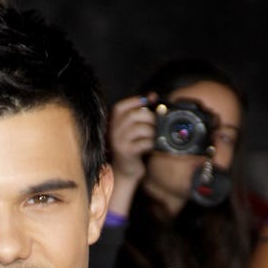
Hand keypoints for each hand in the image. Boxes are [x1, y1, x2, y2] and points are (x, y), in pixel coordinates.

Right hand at [106, 95, 155, 214]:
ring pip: (140, 129)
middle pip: (133, 116)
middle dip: (149, 117)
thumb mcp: (131, 129)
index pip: (121, 107)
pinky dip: (152, 143)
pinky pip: (144, 143)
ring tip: (155, 136)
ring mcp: (119, 142)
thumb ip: (139, 113)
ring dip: (152, 131)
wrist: (124, 172)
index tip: (149, 101)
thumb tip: (152, 95)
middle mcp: (112, 132)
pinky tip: (153, 146)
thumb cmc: (131, 148)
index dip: (136, 101)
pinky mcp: (127, 153)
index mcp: (111, 123)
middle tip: (155, 124)